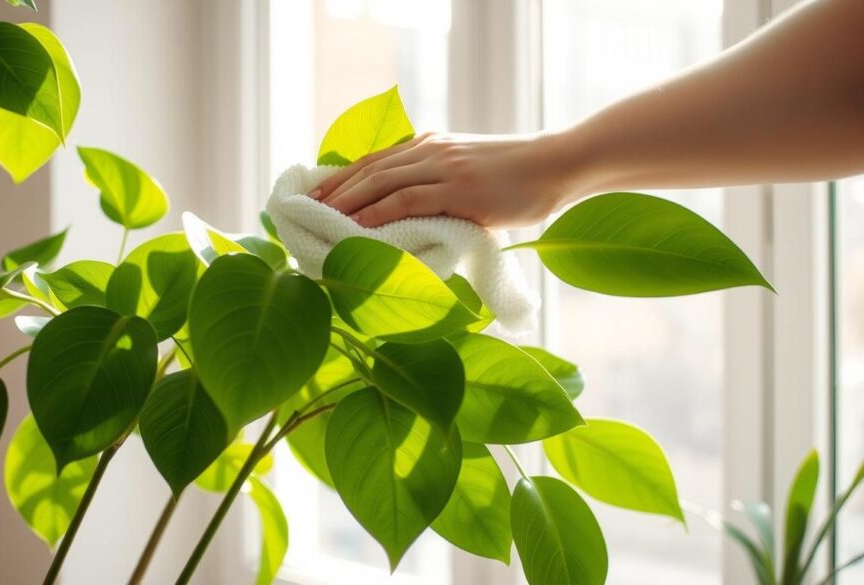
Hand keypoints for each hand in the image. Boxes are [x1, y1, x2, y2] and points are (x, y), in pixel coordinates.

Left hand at [308, 132, 581, 228]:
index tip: (317, 197)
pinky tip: (357, 227)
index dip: (342, 179)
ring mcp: (442, 166)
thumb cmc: (519, 178)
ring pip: (380, 182)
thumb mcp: (470, 172)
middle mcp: (429, 149)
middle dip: (334, 192)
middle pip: (368, 169)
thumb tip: (413, 217)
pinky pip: (406, 199)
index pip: (375, 160)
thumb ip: (441, 185)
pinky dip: (377, 212)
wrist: (557, 164)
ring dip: (347, 203)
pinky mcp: (457, 187)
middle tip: (306, 211)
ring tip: (321, 222)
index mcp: (430, 145)